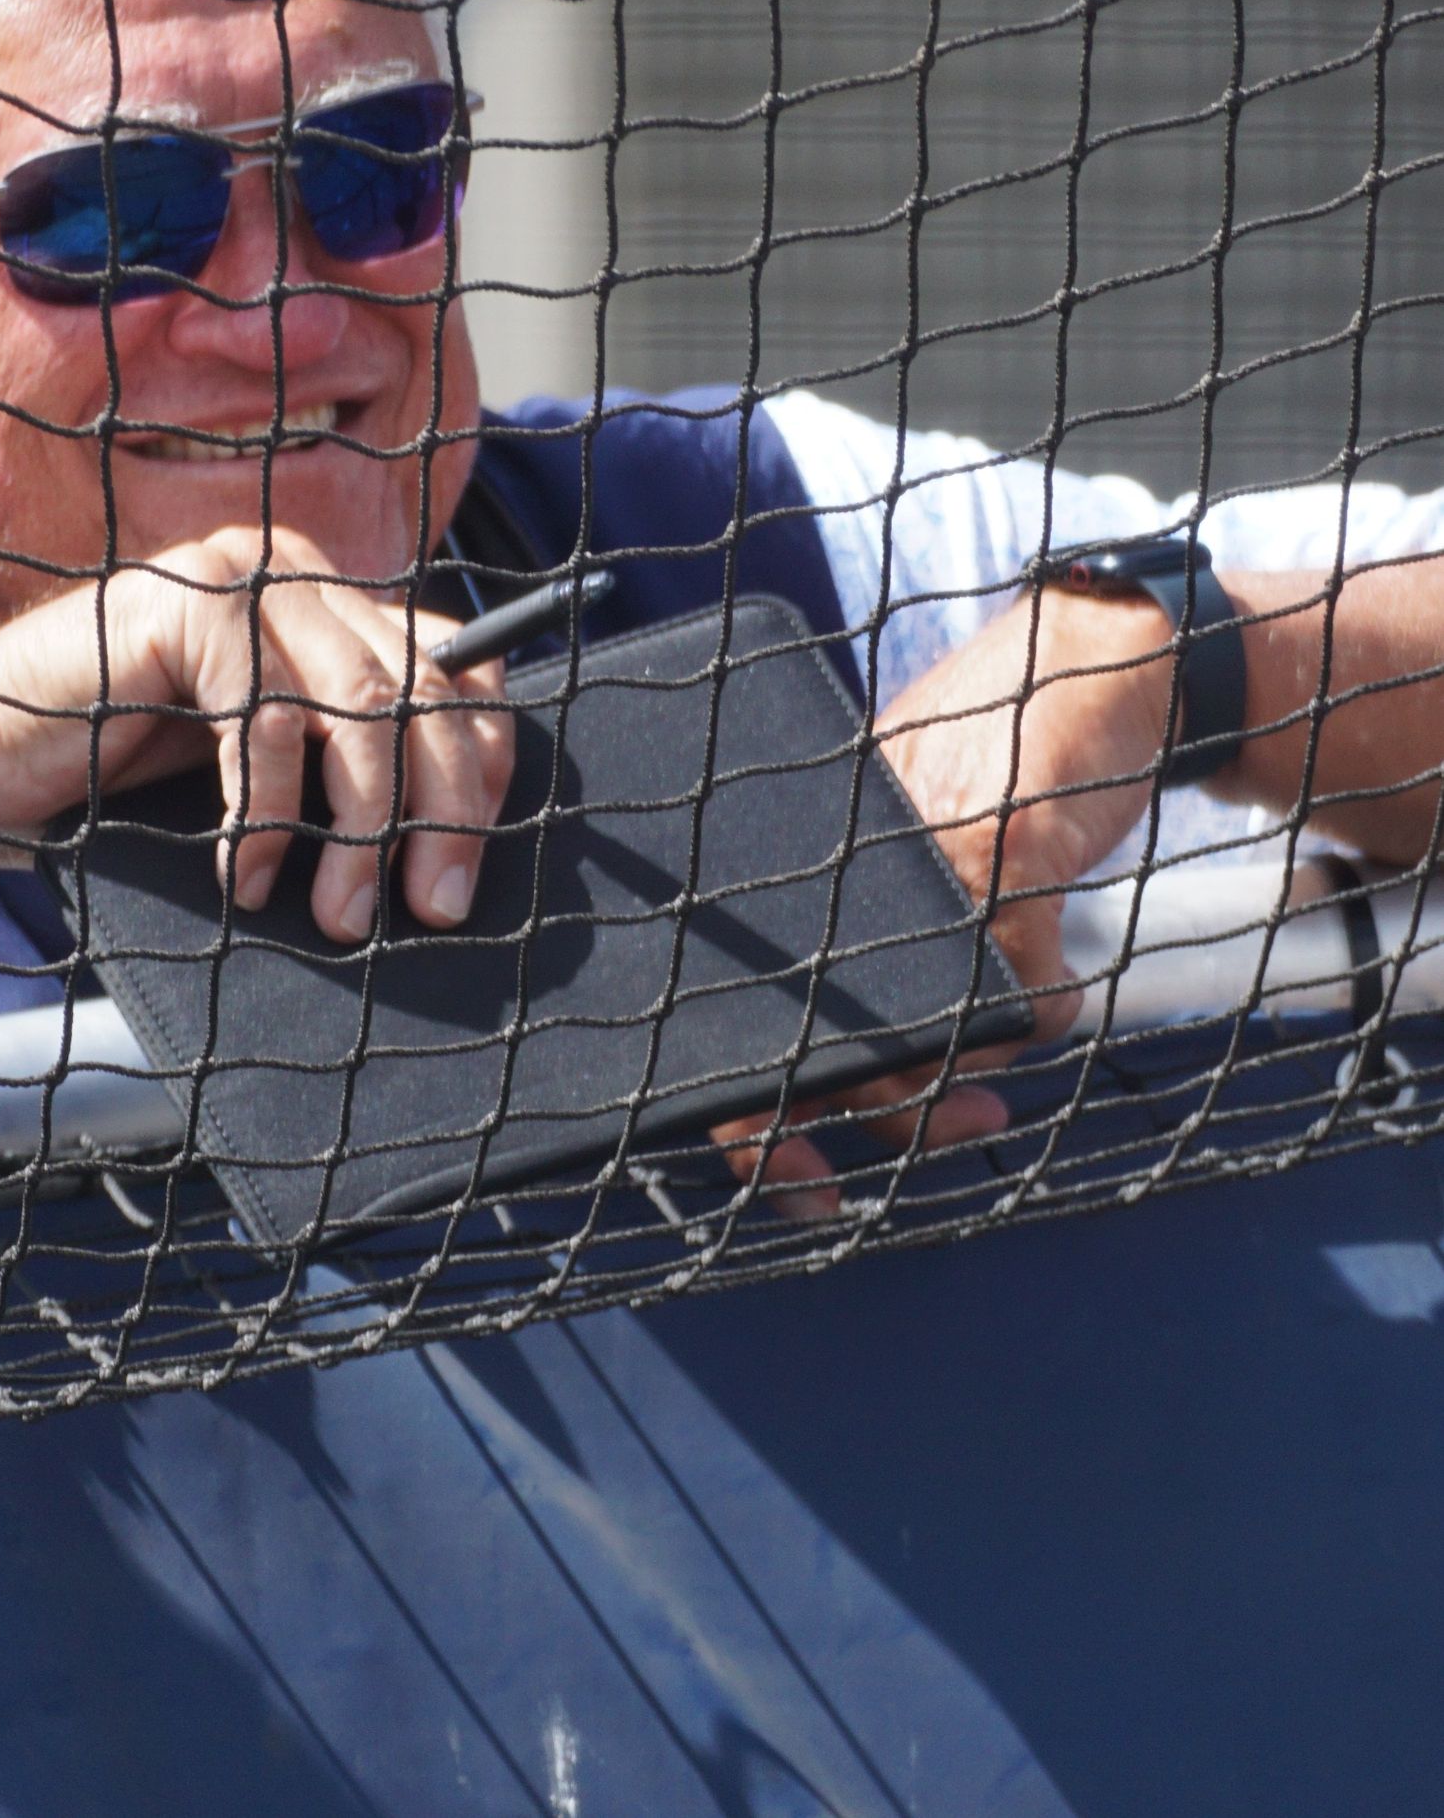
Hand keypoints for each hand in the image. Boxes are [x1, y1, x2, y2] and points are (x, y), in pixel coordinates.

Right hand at [0, 528, 519, 940]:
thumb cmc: (114, 792)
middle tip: (431, 908)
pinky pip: (269, 716)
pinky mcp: (190, 604)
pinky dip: (267, 811)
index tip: (466, 868)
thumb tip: (453, 847)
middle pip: (422, 686)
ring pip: (359, 704)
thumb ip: (339, 768)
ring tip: (341, 916)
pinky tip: (242, 877)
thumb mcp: (259, 780)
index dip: (483, 763)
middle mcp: (294, 570)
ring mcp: (240, 575)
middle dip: (441, 809)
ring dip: (361, 825)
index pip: (452, 666)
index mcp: (324, 604)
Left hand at [715, 589, 1167, 1215]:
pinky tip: (1057, 987)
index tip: (806, 1182)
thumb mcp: (910, 840)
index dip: (760, 1118)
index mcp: (799, 863)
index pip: (750, 1010)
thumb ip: (875, 927)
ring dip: (970, 1073)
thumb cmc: (992, 768)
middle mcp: (843, 859)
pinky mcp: (1009, 845)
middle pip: (828, 1037)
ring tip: (1000, 1065)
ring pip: (929, 1027)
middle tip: (946, 1125)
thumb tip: (856, 1079)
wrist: (1098, 666)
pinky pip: (1025, 990)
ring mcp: (926, 855)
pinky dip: (1050, 1010)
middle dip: (884, 1116)